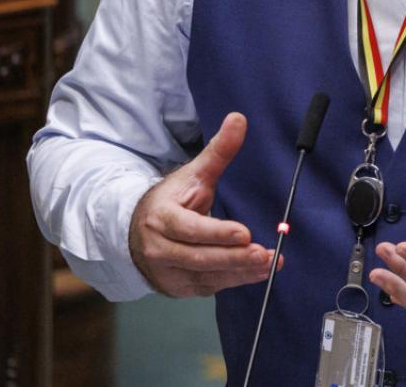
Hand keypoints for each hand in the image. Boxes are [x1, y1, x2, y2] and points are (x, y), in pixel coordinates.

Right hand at [128, 112, 276, 296]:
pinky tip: (256, 273)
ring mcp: (168, 271)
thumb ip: (218, 151)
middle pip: (199, 257)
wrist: (136, 232)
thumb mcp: (193, 174)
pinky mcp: (179, 287)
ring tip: (269, 264)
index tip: (245, 233)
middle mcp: (160, 249)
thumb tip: (239, 119)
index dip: (217, 233)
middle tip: (265, 254)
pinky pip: (208, 287)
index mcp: (161, 219)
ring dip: (240, 273)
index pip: (189, 228)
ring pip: (206, 276)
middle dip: (234, 258)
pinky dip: (233, 281)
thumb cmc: (171, 201)